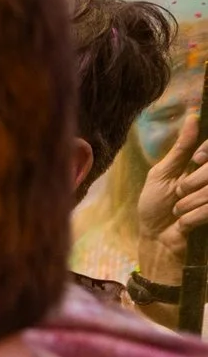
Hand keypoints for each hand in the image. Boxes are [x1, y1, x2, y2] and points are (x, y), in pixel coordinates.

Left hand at [134, 90, 207, 282]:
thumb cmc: (155, 206)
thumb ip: (179, 148)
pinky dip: (191, 217)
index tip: (196, 160)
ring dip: (189, 203)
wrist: (157, 239)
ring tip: (179, 211)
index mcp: (202, 165)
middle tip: (178, 194)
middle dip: (191, 183)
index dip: (206, 152)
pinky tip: (184, 223)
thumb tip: (193, 117)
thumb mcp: (161, 174)